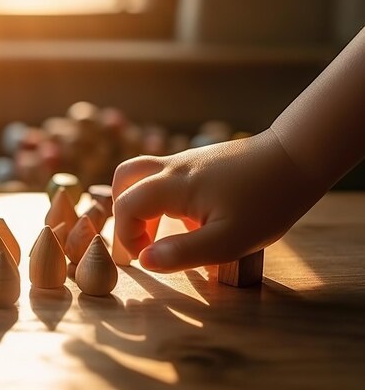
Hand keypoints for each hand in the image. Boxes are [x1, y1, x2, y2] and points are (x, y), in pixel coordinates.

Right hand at [112, 129, 325, 272]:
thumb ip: (182, 252)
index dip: (126, 235)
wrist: (297, 160)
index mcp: (174, 185)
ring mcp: (186, 161)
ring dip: (140, 203)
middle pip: (125, 177)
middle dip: (122, 211)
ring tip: (162, 232)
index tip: (146, 257)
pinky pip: (165, 176)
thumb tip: (145, 260)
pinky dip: (161, 198)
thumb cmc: (266, 202)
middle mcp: (173, 167)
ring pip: (144, 174)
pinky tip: (190, 218)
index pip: (126, 204)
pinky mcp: (200, 162)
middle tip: (141, 239)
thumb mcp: (229, 241)